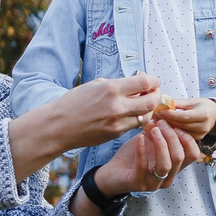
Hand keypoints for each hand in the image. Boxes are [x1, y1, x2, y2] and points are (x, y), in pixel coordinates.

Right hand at [11, 74, 164, 178]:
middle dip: (157, 95)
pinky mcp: (116, 134)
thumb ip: (118, 84)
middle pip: (151, 101)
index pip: (145, 82)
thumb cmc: (74, 102)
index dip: (154, 81)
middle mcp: (117, 106)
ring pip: (146, 116)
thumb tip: (137, 83)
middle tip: (155, 92)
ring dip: (149, 109)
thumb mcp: (95, 85)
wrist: (58, 126)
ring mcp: (118, 123)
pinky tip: (132, 114)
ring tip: (144, 103)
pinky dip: (137, 118)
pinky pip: (134, 125)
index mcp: (111, 89)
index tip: (154, 80)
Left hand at [70, 121, 200, 215]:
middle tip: (161, 123)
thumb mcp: (150, 141)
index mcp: (174, 167)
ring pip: (166, 164)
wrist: (111, 173)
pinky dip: (142, 150)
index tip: (175, 123)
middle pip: (180, 156)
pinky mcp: (138, 184)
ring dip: (161, 143)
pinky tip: (139, 138)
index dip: (187, 137)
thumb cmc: (132, 157)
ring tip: (153, 129)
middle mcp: (167, 177)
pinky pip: (143, 167)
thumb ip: (161, 132)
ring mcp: (153, 183)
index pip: (193, 154)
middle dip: (172, 136)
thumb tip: (166, 114)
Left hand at [156, 97, 215, 138]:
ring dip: (167, 127)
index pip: (184, 116)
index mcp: (203, 114)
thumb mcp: (191, 101)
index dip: (170, 114)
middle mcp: (203, 126)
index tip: (159, 111)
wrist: (214, 114)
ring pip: (179, 132)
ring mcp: (200, 135)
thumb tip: (163, 103)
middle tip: (154, 116)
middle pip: (180, 125)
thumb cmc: (202, 105)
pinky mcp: (196, 139)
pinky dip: (172, 131)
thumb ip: (178, 103)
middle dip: (166, 120)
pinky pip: (181, 136)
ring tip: (156, 121)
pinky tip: (163, 127)